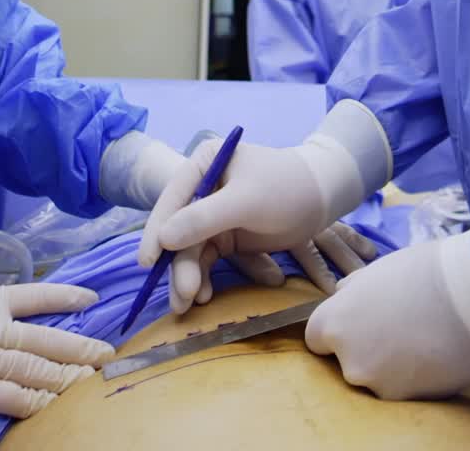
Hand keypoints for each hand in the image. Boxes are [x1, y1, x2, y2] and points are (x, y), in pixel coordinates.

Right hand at [0, 270, 110, 418]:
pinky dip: (34, 402)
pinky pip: (10, 397)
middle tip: (107, 353)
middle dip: (79, 347)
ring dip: (66, 376)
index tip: (91, 298)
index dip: (66, 297)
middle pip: (46, 338)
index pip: (36, 295)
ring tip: (92, 381)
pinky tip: (53, 407)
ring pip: (35, 367)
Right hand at [141, 138, 330, 311]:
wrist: (323, 198)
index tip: (147, 262)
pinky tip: (205, 296)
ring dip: (188, 277)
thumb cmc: (286, 187)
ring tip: (189, 304)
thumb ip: (204, 218)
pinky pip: (208, 260)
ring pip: (191, 250)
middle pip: (179, 231)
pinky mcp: (227, 236)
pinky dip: (205, 278)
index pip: (172, 199)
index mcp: (204, 164)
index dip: (156, 231)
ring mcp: (214, 214)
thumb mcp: (246, 201)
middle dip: (179, 265)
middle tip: (182, 298)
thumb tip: (164, 239)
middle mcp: (203, 188)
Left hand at [305, 239, 469, 399]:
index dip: (337, 330)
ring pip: (375, 376)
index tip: (358, 322)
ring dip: (390, 363)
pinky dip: (412, 376)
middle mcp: (348, 359)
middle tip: (395, 326)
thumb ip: (354, 290)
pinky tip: (432, 353)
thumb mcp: (377, 270)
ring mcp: (377, 383)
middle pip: (346, 360)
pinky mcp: (406, 400)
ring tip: (419, 337)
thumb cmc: (424, 271)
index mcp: (335, 322)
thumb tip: (343, 294)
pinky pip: (401, 388)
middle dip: (365, 346)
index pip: (317, 338)